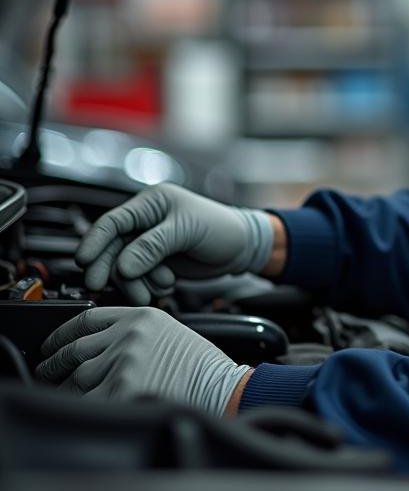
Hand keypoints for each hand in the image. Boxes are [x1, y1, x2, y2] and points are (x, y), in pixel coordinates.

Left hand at [36, 306, 249, 413]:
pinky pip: (87, 401)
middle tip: (48, 371)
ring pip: (76, 378)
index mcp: (141, 316)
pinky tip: (82, 408)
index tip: (51, 344)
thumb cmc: (201, 365)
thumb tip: (94, 349)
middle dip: (55, 364)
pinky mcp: (123, 390)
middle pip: (75, 349)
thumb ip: (131, 333)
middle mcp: (129, 336)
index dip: (61, 333)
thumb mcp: (166, 331)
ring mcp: (124, 362)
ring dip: (65, 390)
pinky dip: (80, 407)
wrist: (222, 386)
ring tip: (64, 395)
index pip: (87, 318)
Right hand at [76, 183, 273, 304]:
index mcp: (152, 203)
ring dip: (135, 281)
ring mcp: (149, 243)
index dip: (95, 242)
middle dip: (109, 267)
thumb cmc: (221, 228)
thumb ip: (153, 247)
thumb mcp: (187, 232)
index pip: (113, 221)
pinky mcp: (155, 262)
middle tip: (100, 285)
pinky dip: (146, 285)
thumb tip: (122, 266)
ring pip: (124, 266)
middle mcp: (146, 222)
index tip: (84, 262)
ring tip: (159, 287)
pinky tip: (165, 286)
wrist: (242, 248)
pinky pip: (138, 277)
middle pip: (112, 247)